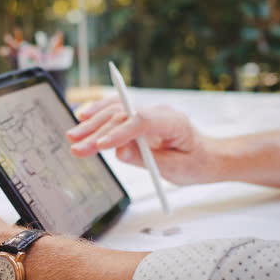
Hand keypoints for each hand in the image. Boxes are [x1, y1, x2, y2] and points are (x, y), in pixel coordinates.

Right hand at [66, 97, 215, 184]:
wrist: (206, 156)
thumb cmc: (195, 163)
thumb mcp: (175, 169)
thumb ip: (146, 159)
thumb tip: (120, 152)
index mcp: (174, 123)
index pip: (142, 121)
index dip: (119, 132)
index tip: (101, 146)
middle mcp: (160, 112)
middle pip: (124, 115)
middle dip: (98, 131)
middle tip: (77, 146)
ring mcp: (149, 112)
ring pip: (116, 111)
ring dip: (93, 124)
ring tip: (73, 137)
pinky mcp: (140, 117)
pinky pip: (117, 110)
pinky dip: (100, 114)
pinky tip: (83, 118)